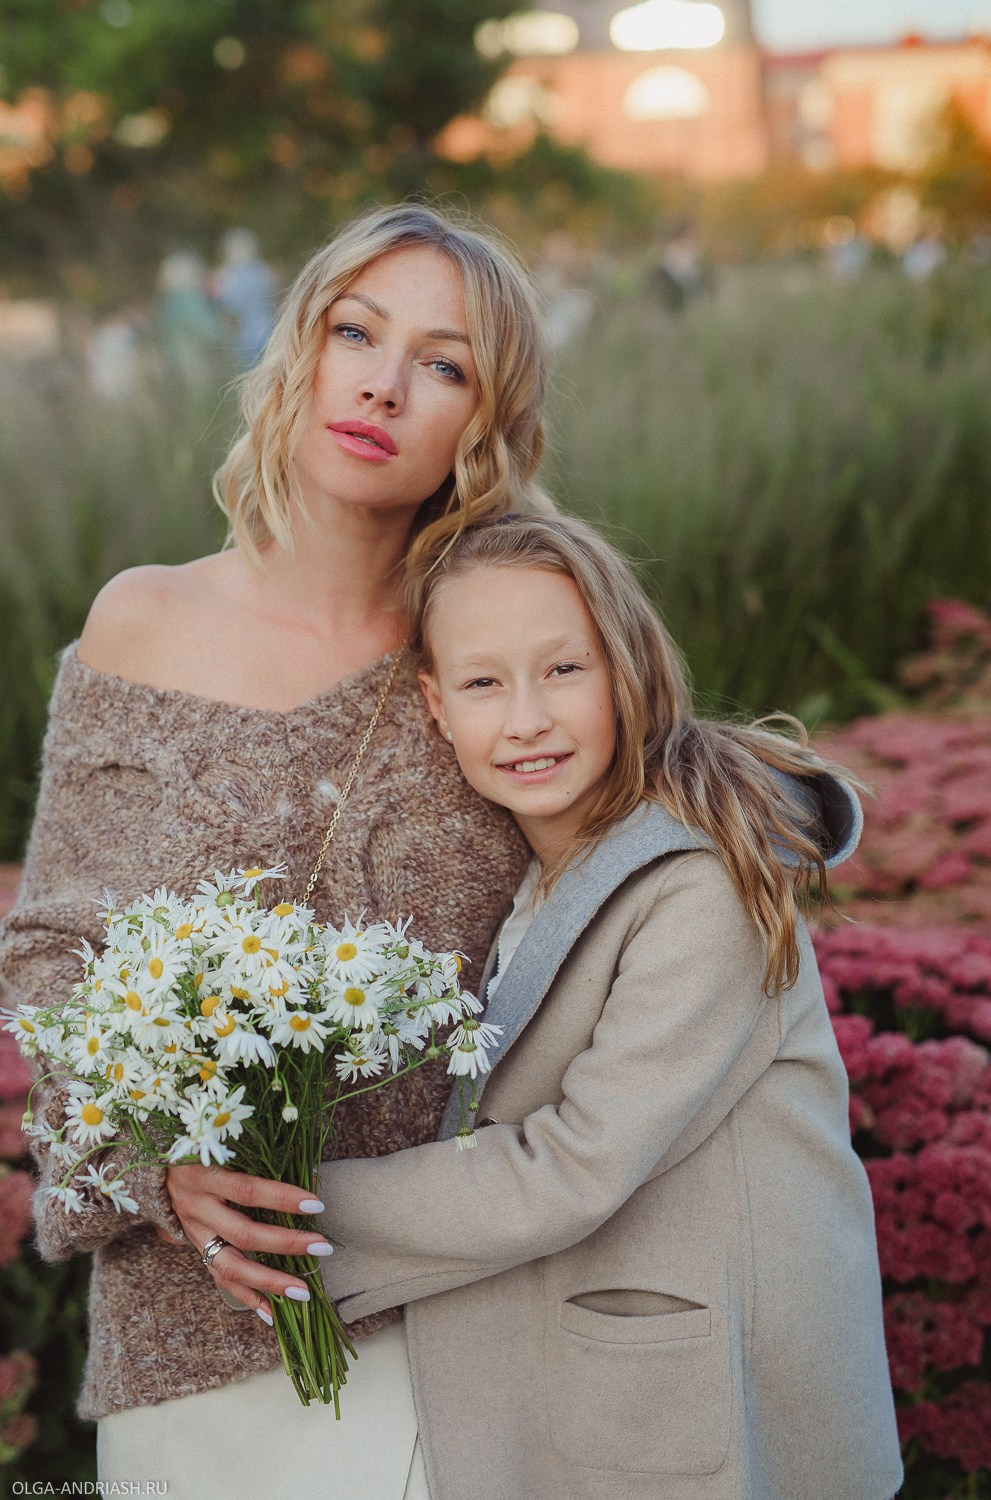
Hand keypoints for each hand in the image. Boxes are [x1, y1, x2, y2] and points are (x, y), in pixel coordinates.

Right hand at [164, 1163, 331, 1319]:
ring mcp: (194, 1234)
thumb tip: (309, 1172)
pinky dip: (247, 1298)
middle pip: (243, 1234)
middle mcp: (197, 1208)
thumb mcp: (221, 1148)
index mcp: (203, 1176)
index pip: (247, 1190)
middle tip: (322, 1247)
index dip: (281, 1198)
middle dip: (286, 1243)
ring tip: (302, 1292)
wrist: (156, 1173)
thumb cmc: (199, 1152)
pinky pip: (221, 1280)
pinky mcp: (196, 1252)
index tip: (316, 1205)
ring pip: (230, 1266)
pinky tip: (273, 1314)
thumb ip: (257, 1160)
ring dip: (269, 1282)